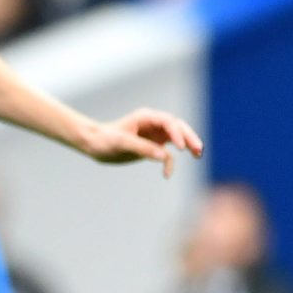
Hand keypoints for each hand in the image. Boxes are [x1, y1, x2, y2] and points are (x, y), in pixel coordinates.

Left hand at [82, 108, 203, 177]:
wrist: (94, 144)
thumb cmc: (104, 140)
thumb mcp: (121, 143)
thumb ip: (143, 148)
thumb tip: (164, 156)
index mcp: (146, 117)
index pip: (168, 122)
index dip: (177, 133)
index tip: (181, 147)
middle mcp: (153, 124)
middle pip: (178, 128)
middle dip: (189, 137)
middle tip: (198, 149)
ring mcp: (154, 134)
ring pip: (177, 138)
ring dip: (188, 146)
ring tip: (198, 155)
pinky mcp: (152, 145)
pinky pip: (167, 153)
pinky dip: (169, 162)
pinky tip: (167, 174)